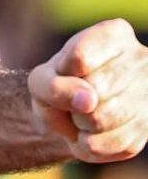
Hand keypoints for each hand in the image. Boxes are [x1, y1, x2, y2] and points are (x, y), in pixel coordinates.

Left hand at [29, 18, 147, 162]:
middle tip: (72, 100)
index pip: (80, 57)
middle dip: (71, 102)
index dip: (61, 73)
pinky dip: (91, 144)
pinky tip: (92, 132)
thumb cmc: (58, 86)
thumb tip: (87, 101)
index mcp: (115, 34)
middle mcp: (141, 60)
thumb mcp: (42, 80)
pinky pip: (112, 143)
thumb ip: (55, 85)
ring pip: (103, 119)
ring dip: (80, 124)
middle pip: (94, 90)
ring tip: (81, 116)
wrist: (72, 116)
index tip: (63, 72)